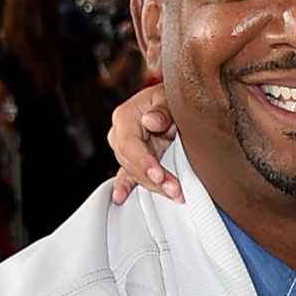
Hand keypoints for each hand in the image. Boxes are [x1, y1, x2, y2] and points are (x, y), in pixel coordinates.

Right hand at [107, 80, 179, 205]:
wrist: (168, 103)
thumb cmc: (166, 99)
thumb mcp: (167, 98)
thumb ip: (161, 110)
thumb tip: (150, 121)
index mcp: (125, 117)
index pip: (129, 144)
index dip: (144, 161)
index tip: (159, 174)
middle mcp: (121, 134)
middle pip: (131, 163)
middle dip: (154, 179)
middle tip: (175, 189)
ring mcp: (125, 149)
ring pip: (135, 173)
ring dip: (154, 186)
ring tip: (175, 194)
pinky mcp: (133, 160)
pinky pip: (128, 176)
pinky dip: (125, 187)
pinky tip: (120, 197)